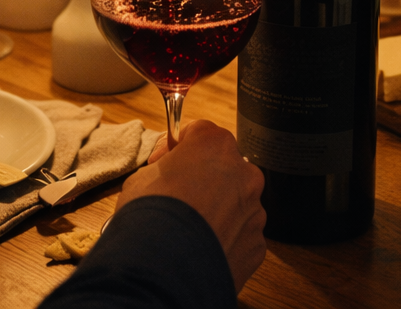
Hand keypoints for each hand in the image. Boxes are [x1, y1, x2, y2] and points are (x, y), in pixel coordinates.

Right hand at [117, 119, 265, 291]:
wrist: (163, 268)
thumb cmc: (150, 213)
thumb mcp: (143, 176)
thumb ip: (166, 168)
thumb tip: (168, 178)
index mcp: (215, 144)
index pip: (199, 132)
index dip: (178, 145)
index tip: (163, 160)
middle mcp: (243, 171)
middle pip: (223, 166)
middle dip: (204, 177)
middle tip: (178, 195)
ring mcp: (254, 209)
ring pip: (236, 202)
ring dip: (218, 210)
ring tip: (189, 230)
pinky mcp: (257, 244)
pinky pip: (240, 235)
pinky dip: (225, 240)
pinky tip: (202, 250)